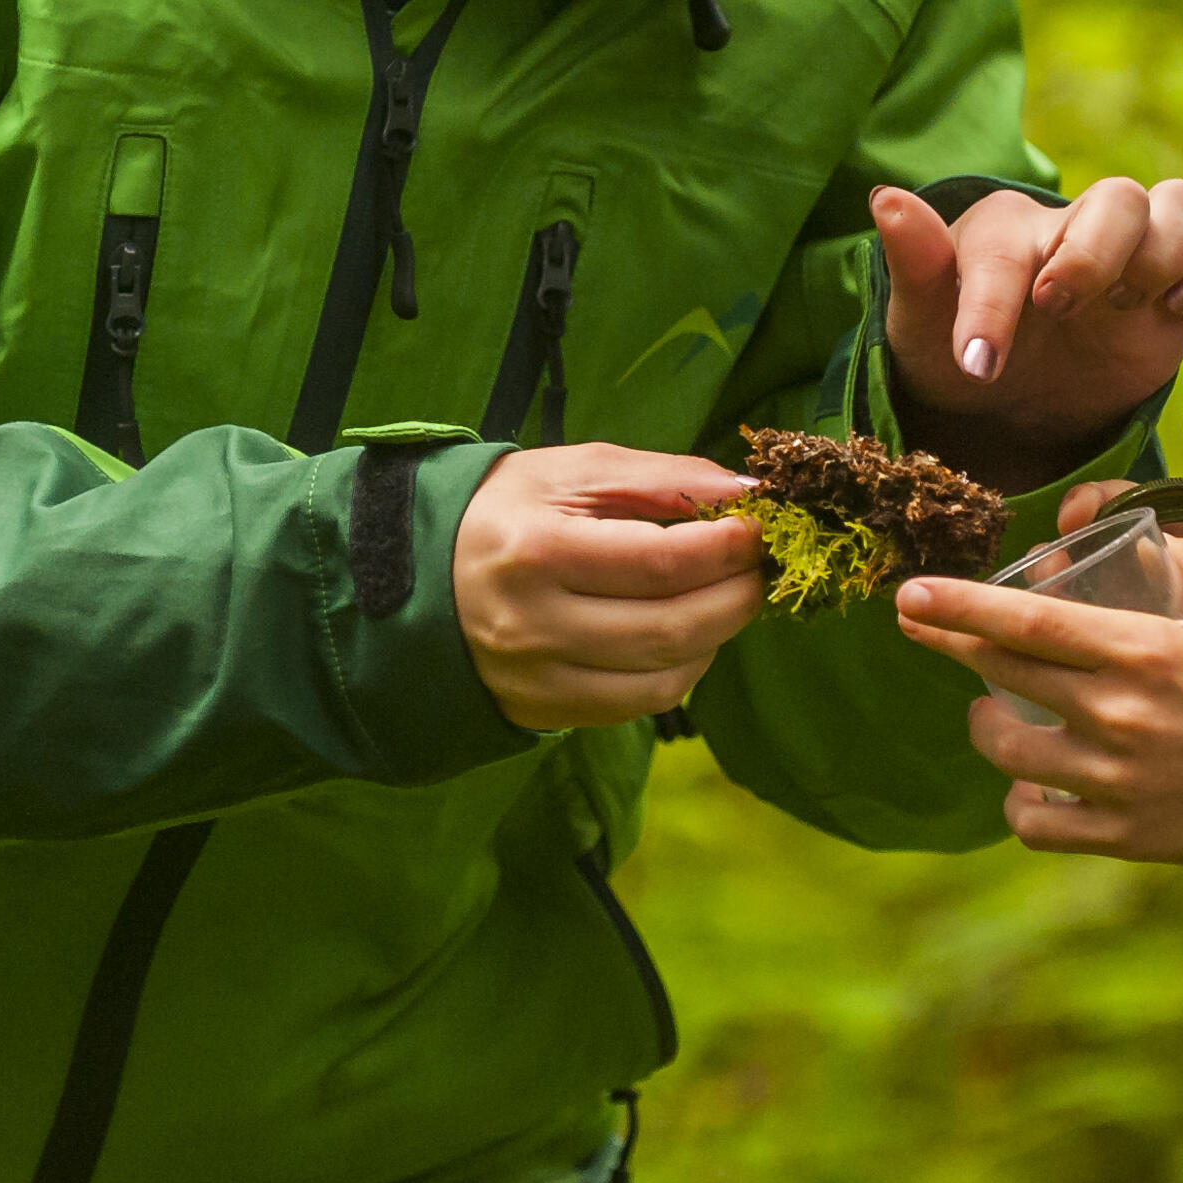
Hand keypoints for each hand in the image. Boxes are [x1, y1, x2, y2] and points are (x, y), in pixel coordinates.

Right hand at [453, 445, 763, 730]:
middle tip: (758, 566)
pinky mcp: (543, 712)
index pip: (658, 563)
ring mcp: (536, 679)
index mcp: (536, 553)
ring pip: (662, 678)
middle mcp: (533, 626)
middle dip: (735, 596)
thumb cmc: (509, 509)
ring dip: (716, 636)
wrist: (423, 573)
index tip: (758, 529)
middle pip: (669, 628)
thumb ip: (664, 478)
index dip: (726, 549)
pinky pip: (638, 704)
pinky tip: (688, 634)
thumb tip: (747, 492)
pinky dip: (682, 670)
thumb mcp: (576, 471)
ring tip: (726, 595)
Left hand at [874, 178, 1182, 487]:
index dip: (994, 304)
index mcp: (1007, 229)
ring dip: (1160, 254)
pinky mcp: (1177, 293)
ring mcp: (1134, 255)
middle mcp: (1076, 227)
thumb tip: (885, 197)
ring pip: (1179, 204)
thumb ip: (912, 262)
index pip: (1010, 246)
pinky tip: (1172, 311)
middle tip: (1057, 310)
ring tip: (1122, 308)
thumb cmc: (955, 351)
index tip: (977, 366)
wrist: (1007, 404)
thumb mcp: (917, 321)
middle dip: (1094, 255)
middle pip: (1118, 198)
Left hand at [893, 533, 1182, 864]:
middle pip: (1003, 676)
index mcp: (1138, 651)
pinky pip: (1041, 828)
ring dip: (988, 728)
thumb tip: (1158, 533)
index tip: (910, 594)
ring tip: (990, 714)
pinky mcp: (1125, 834)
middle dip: (948, 645)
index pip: (1025, 620)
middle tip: (917, 626)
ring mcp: (1114, 780)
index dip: (959, 605)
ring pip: (1010, 755)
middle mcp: (1113, 714)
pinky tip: (1026, 790)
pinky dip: (1022, 807)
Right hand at [1056, 468, 1182, 697]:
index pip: (1132, 512)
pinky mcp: (1165, 703)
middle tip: (1044, 574)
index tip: (1075, 518)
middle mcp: (1180, 595)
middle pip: (1094, 568)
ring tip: (1038, 624)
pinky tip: (1053, 691)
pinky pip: (1108, 684)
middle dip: (1054, 565)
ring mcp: (1168, 650)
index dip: (1093, 508)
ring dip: (1051, 620)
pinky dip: (1072, 683)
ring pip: (1087, 628)